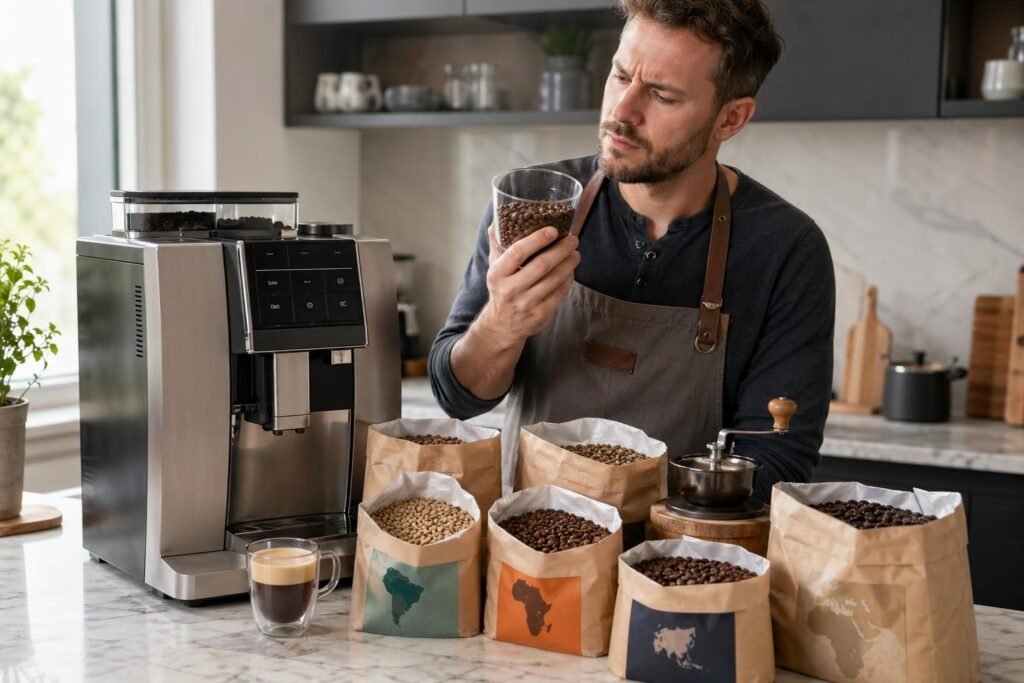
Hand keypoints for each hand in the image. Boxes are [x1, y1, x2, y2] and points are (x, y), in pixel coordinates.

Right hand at [478, 224, 580, 343]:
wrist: (502, 325)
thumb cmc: (501, 289)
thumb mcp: (493, 268)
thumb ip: (497, 245)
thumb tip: (499, 220)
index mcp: (497, 275)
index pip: (518, 253)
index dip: (537, 240)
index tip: (553, 230)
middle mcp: (510, 290)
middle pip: (541, 265)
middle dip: (561, 250)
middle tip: (572, 240)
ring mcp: (526, 304)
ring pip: (554, 279)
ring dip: (569, 264)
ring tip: (575, 253)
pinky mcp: (541, 314)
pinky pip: (560, 293)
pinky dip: (568, 279)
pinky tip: (571, 270)